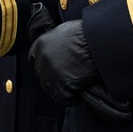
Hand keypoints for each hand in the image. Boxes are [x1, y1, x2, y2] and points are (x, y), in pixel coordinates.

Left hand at [30, 3, 131, 120]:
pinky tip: (80, 93)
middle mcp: (42, 59)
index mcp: (40, 44)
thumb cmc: (87, 35)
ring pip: (49, 88)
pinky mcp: (60, 86)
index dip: (45, 65)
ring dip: (61, 88)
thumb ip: (55, 42)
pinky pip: (62, 99)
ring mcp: (49, 74)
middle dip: (52, 77)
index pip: (34, 59)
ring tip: (76, 85)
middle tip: (68, 77)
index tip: (55, 68)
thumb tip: (56, 50)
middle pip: (41, 75)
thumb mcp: (64, 32)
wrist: (98, 42)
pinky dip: (72, 99)